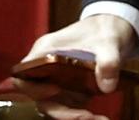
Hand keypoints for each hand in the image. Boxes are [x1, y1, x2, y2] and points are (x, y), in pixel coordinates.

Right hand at [13, 14, 137, 119]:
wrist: (113, 28)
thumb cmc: (103, 30)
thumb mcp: (108, 42)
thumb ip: (108, 62)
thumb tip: (106, 86)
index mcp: (46, 50)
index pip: (25, 74)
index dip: (33, 88)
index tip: (55, 91)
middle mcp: (46, 66)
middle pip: (39, 96)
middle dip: (61, 111)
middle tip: (87, 116)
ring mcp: (56, 78)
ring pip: (53, 104)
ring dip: (72, 116)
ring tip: (99, 119)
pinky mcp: (68, 88)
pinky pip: (67, 106)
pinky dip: (80, 114)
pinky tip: (100, 117)